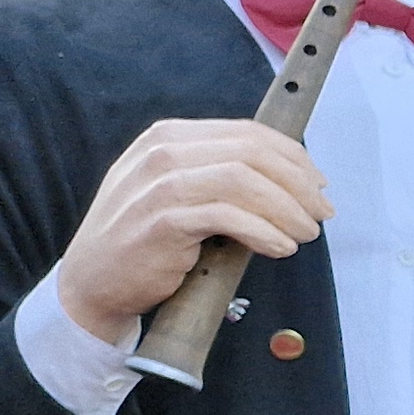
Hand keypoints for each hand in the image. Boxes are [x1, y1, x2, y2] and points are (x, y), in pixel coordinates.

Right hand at [53, 119, 331, 343]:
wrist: (93, 280)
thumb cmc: (146, 238)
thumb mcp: (180, 190)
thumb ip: (222, 174)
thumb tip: (296, 180)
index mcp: (170, 137)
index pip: (249, 133)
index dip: (294, 157)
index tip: (318, 185)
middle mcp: (162, 153)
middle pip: (253, 153)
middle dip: (298, 183)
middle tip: (320, 213)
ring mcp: (159, 185)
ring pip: (245, 181)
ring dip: (287, 209)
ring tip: (304, 234)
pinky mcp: (162, 221)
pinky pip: (229, 217)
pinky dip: (265, 232)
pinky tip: (280, 248)